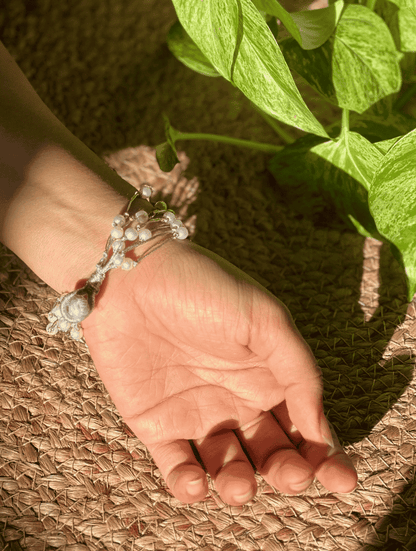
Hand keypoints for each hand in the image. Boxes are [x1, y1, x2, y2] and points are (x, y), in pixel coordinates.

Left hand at [81, 238, 357, 504]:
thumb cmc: (202, 289)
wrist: (131, 278)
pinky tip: (198, 483)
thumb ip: (298, 371)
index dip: (327, 455)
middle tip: (293, 477)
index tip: (342, 478)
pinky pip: (177, 466)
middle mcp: (237, 400)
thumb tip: (321, 428)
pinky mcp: (156, 424)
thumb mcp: (264, 318)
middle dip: (289, 473)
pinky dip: (189, 485)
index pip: (306, 424)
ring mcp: (197, 414)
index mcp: (267, 376)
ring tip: (241, 484)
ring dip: (240, 485)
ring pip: (228, 467)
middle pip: (273, 452)